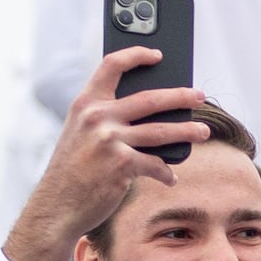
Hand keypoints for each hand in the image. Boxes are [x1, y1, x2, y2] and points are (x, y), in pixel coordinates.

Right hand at [1, 44, 231, 260]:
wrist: (57, 206)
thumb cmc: (72, 171)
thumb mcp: (79, 134)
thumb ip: (104, 118)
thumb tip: (151, 113)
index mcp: (86, 104)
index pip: (112, 65)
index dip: (136, 54)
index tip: (157, 55)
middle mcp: (97, 117)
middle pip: (150, 98)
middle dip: (180, 96)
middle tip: (200, 96)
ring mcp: (110, 140)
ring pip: (162, 131)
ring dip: (187, 131)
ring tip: (203, 132)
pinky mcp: (122, 164)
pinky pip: (156, 164)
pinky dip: (166, 173)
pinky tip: (170, 177)